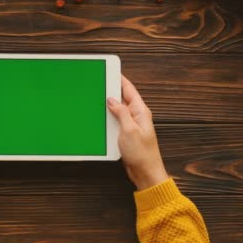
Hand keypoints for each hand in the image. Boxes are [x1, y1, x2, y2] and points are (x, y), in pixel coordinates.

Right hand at [107, 76, 167, 190]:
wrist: (145, 172)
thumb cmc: (141, 153)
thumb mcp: (129, 129)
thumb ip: (120, 112)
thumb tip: (111, 99)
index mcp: (141, 111)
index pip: (130, 90)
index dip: (120, 79)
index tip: (110, 70)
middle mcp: (137, 116)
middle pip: (122, 98)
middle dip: (112, 90)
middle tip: (99, 82)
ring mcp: (131, 125)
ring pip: (118, 110)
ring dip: (108, 106)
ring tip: (96, 98)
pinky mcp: (126, 134)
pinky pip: (115, 122)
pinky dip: (108, 118)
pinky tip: (100, 117)